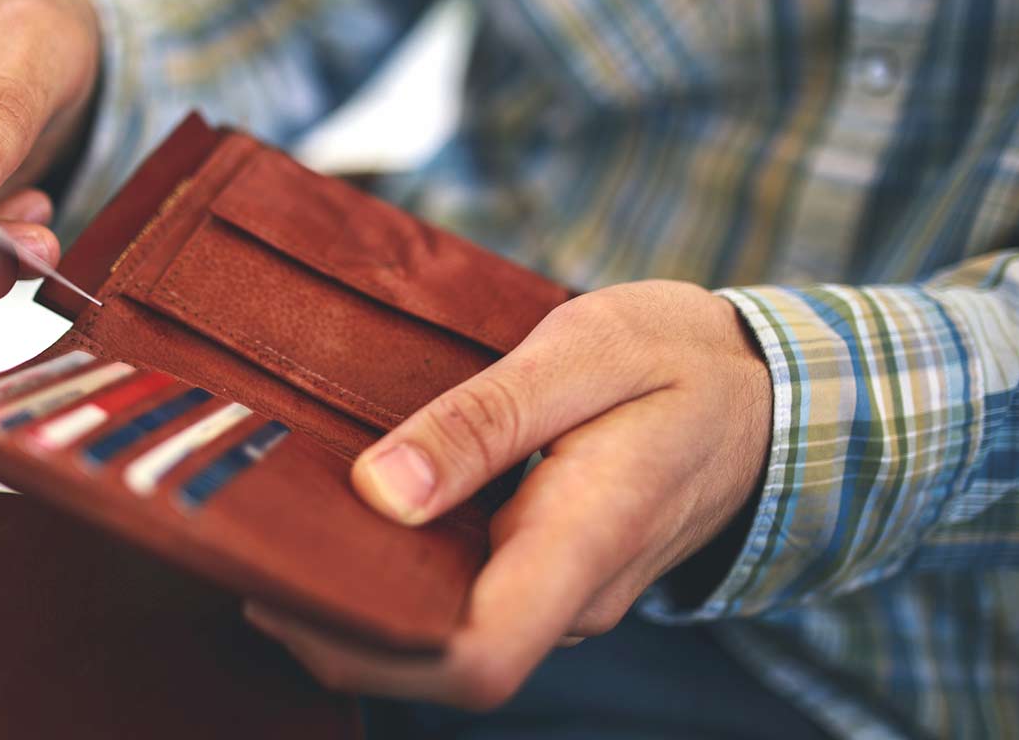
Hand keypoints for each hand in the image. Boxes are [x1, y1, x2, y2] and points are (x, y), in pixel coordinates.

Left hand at [244, 281, 771, 709]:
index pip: (476, 656)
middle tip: (251, 554)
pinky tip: (347, 529)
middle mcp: (573, 594)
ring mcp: (565, 594)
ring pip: (446, 641)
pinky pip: (464, 605)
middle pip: (439, 664)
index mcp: (585, 540)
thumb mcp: (582, 353)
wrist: (767, 389)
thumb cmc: (676, 356)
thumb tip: (379, 492)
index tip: (281, 588)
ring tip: (282, 534)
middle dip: (336, 632)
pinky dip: (397, 584)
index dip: (367, 647)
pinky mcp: (552, 577)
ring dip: (360, 609)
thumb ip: (483, 421)